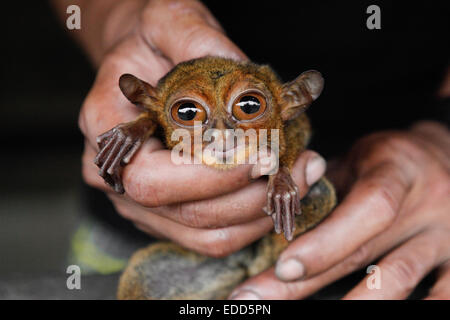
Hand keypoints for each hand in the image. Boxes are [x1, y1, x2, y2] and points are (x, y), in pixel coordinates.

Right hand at [79, 0, 326, 255]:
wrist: (140, 64)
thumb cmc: (150, 42)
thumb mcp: (167, 21)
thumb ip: (198, 42)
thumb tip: (251, 86)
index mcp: (107, 131)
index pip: (152, 179)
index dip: (210, 177)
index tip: (262, 156)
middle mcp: (116, 178)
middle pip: (184, 213)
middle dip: (249, 197)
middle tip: (301, 167)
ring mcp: (141, 203)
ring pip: (205, 235)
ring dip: (260, 214)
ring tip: (301, 177)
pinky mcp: (167, 214)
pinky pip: (213, 236)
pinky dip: (251, 221)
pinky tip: (279, 189)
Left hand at [230, 121, 449, 298]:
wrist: (446, 158)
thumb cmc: (390, 161)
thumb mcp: (358, 158)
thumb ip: (325, 185)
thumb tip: (278, 217)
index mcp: (397, 170)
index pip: (368, 207)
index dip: (327, 241)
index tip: (283, 268)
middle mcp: (427, 204)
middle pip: (365, 252)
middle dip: (308, 281)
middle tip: (257, 298)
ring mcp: (446, 235)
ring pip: (398, 281)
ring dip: (350, 304)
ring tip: (305, 319)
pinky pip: (444, 294)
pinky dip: (420, 308)